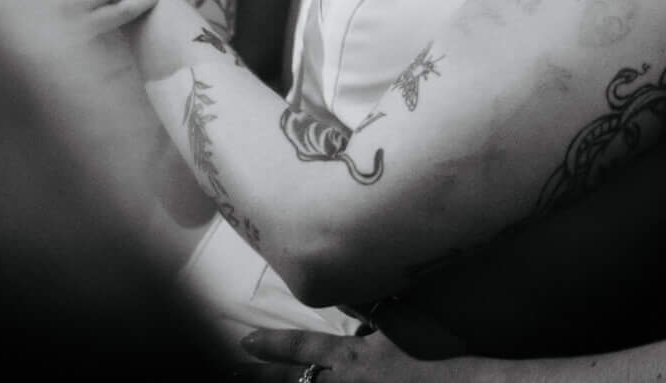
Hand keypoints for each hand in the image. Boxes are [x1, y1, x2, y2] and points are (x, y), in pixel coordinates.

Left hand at [236, 326, 430, 379]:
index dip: (272, 345)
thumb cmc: (434, 355)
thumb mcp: (404, 322)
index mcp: (349, 357)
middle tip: (231, 375)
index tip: (246, 342)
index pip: (302, 347)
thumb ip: (374, 309)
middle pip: (292, 381)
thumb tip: (346, 291)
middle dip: (260, 377)